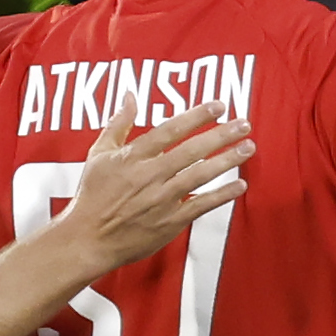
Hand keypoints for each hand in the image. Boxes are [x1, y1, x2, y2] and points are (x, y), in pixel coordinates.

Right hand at [58, 102, 250, 275]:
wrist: (87, 239)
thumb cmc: (91, 195)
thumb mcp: (98, 154)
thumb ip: (118, 124)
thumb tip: (130, 96)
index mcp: (132, 157)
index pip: (170, 130)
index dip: (197, 116)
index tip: (218, 106)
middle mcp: (149, 176)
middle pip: (191, 150)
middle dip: (221, 135)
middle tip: (244, 123)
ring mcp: (161, 200)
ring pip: (200, 175)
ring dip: (227, 160)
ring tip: (248, 147)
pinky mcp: (169, 222)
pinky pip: (201, 205)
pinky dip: (222, 195)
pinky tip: (240, 185)